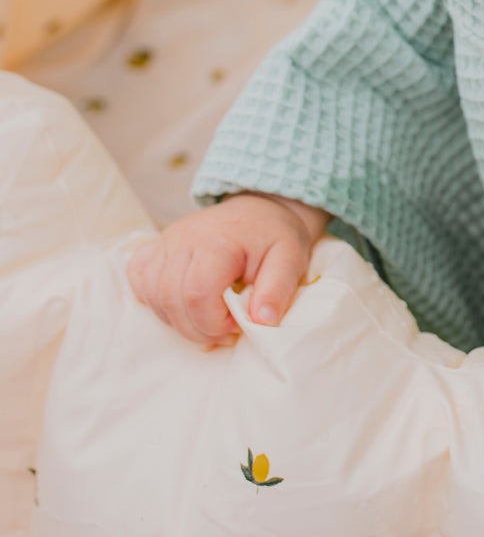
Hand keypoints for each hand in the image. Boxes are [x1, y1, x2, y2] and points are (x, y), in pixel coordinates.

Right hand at [126, 192, 328, 348]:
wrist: (260, 208)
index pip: (198, 296)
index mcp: (218, 241)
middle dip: (198, 328)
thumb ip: (278, 290)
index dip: (214, 323)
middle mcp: (184, 238)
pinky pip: (139, 279)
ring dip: (178, 319)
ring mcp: (166, 241)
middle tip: (226, 329)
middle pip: (171, 300)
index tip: (239, 325)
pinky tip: (182, 302)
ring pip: (154, 295)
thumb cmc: (274, 235)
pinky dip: (156, 299)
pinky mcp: (156, 246)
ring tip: (209, 317)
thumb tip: (262, 322)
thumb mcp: (290, 258)